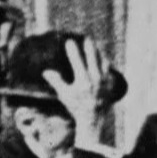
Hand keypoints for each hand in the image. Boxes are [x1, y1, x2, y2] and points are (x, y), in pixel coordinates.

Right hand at [43, 37, 108, 151]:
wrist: (92, 120)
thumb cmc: (76, 107)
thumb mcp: (64, 95)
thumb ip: (56, 82)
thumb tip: (46, 71)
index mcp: (83, 80)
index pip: (77, 60)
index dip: (72, 49)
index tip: (68, 41)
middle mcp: (95, 79)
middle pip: (93, 56)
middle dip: (89, 46)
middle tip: (86, 37)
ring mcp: (104, 81)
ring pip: (103, 62)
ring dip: (99, 53)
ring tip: (95, 46)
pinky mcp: (110, 85)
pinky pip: (109, 70)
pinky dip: (106, 64)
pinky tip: (104, 60)